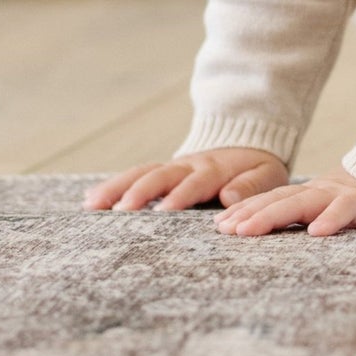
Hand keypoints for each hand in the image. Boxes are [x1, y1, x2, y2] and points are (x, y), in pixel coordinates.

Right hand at [83, 147, 288, 212]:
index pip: (197, 182)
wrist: (247, 144)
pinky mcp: (160, 173)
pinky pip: (134, 176)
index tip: (167, 210)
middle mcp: (188, 166)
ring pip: (141, 174)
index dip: (182, 195)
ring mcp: (171, 168)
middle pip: (161, 175)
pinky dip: (113, 186)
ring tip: (92, 205)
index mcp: (215, 169)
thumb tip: (230, 196)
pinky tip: (89, 201)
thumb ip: (251, 184)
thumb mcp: (266, 174)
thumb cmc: (257, 169)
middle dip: (141, 191)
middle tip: (121, 210)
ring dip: (118, 188)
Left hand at [214, 165, 355, 236]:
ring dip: (273, 216)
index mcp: (311, 194)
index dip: (246, 211)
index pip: (273, 201)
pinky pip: (346, 211)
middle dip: (249, 215)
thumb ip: (307, 214)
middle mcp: (321, 192)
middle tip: (223, 230)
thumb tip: (272, 233)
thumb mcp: (331, 205)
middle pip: (280, 202)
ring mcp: (341, 196)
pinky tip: (316, 233)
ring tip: (248, 231)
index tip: (219, 226)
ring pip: (303, 204)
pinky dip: (331, 219)